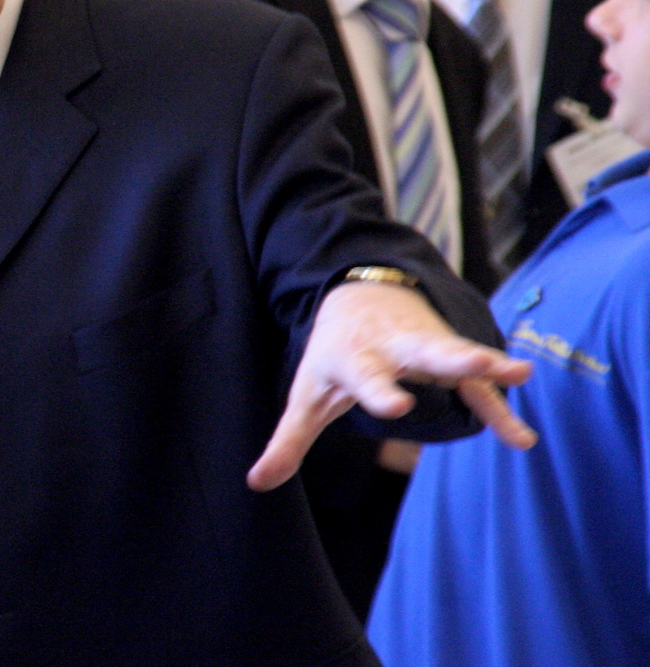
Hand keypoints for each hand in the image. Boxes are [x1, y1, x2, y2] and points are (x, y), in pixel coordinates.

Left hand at [247, 280, 535, 490]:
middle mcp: (394, 346)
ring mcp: (426, 347)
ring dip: (487, 365)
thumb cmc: (331, 355)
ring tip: (520, 374)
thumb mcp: (306, 395)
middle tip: (477, 365)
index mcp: (355, 357)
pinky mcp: (450, 355)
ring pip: (458, 355)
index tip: (396, 407)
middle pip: (423, 351)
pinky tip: (522, 440)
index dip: (381, 391)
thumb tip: (257, 483)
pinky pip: (477, 386)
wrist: (358, 295)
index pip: (367, 375)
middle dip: (449, 358)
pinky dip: (498, 409)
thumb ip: (288, 442)